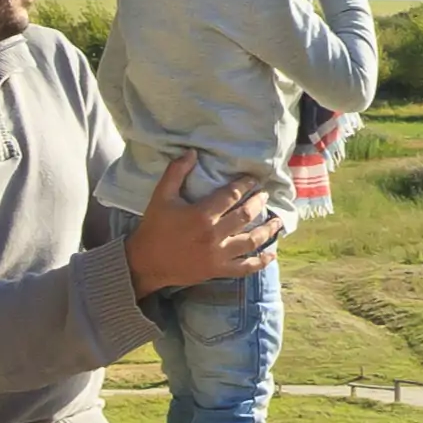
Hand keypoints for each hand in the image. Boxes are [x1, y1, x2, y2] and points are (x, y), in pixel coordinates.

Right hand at [125, 149, 282, 295]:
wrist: (145, 263)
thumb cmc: (154, 227)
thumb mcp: (161, 196)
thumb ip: (176, 172)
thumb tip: (192, 152)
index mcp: (201, 214)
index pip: (231, 195)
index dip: (245, 185)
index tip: (253, 179)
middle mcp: (214, 235)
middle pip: (245, 216)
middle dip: (258, 203)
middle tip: (265, 195)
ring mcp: (218, 254)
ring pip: (251, 241)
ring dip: (267, 231)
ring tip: (277, 221)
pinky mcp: (217, 270)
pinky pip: (244, 268)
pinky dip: (260, 262)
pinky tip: (271, 255)